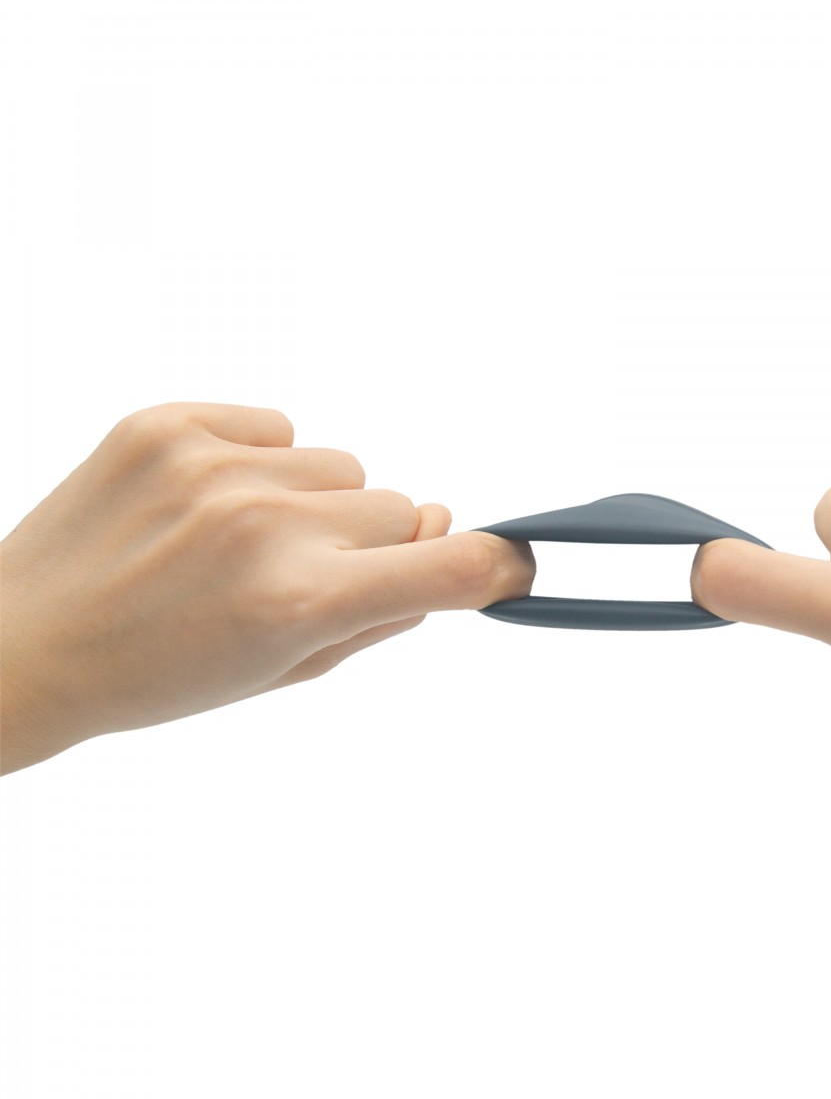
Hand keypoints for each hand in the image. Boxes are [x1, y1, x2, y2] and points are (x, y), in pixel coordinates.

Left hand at [0, 403, 534, 772]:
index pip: (450, 567)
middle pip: (401, 507)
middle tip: (302, 579)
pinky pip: (276, 428)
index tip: (513, 564)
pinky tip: (206, 505)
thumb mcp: (284, 674)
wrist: (21, 642)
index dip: (497, 566)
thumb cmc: (155, 675)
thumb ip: (382, 611)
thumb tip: (450, 540)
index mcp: (296, 605)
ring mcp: (212, 466)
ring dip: (317, 505)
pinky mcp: (166, 423)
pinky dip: (261, 464)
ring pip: (343, 466)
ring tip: (240, 542)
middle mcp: (262, 527)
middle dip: (374, 547)